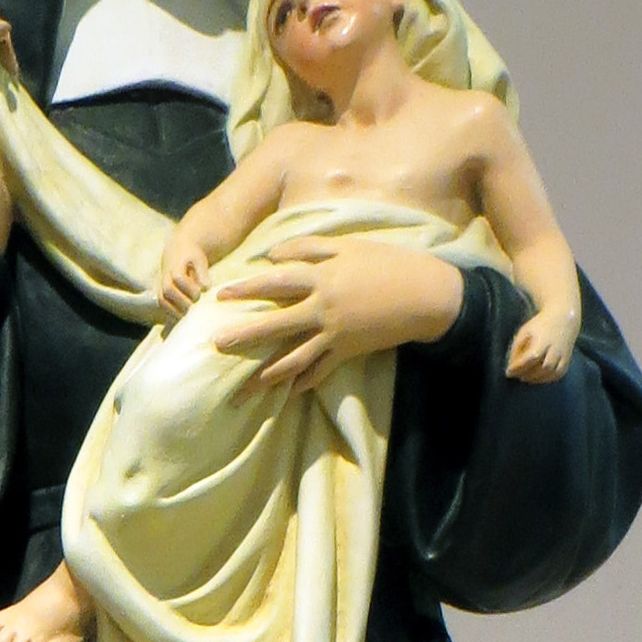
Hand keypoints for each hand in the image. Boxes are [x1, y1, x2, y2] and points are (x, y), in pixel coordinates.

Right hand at [156, 224, 209, 320]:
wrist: (177, 253)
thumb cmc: (191, 258)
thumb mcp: (199, 260)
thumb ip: (202, 273)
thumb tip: (206, 288)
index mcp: (175, 266)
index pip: (178, 278)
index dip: (189, 288)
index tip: (200, 293)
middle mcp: (165, 278)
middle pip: (167, 291)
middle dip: (182, 301)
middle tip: (195, 308)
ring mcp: (161, 287)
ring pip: (162, 301)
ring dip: (176, 311)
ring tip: (190, 317)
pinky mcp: (162, 296)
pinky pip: (164, 307)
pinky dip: (173, 314)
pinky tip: (184, 319)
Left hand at [213, 240, 465, 390]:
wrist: (426, 295)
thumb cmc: (387, 263)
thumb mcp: (348, 246)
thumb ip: (307, 247)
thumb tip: (270, 256)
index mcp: (322, 277)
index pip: (275, 282)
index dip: (246, 288)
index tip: (220, 295)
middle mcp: (323, 308)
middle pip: (276, 325)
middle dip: (245, 336)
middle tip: (216, 345)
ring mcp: (335, 334)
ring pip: (294, 358)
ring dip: (266, 375)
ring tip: (243, 388)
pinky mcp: (349, 352)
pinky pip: (321, 371)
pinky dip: (304, 383)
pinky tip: (286, 395)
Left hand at [505, 301, 579, 383]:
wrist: (562, 319)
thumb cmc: (540, 325)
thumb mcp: (525, 331)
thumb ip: (517, 348)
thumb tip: (511, 365)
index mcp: (544, 340)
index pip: (532, 357)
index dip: (520, 367)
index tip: (509, 372)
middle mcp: (556, 349)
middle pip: (544, 367)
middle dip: (529, 375)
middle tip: (518, 375)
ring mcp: (563, 355)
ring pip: (552, 373)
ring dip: (537, 379)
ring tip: (526, 378)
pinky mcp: (567, 359)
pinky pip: (559, 374)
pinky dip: (548, 379)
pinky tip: (538, 378)